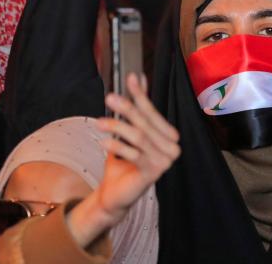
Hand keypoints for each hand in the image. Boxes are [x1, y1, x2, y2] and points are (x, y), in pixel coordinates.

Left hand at [92, 75, 179, 226]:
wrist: (116, 194)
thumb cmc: (124, 160)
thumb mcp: (130, 130)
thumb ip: (138, 105)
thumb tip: (139, 77)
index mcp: (169, 136)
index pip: (153, 112)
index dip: (140, 95)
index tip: (130, 78)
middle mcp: (172, 148)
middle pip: (146, 123)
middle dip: (127, 108)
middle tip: (110, 98)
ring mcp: (164, 162)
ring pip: (139, 137)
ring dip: (117, 127)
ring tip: (99, 122)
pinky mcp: (152, 173)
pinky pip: (134, 154)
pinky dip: (117, 146)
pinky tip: (103, 141)